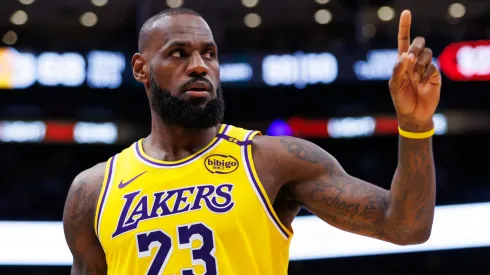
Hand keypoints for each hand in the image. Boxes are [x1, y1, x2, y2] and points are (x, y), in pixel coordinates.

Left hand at [389, 10, 441, 131]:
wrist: (414, 114)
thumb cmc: (401, 100)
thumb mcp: (395, 85)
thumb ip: (398, 69)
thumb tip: (406, 54)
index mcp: (401, 62)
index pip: (404, 40)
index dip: (405, 26)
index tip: (406, 12)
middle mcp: (414, 62)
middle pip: (418, 43)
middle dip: (415, 47)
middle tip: (410, 58)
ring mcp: (425, 67)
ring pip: (427, 53)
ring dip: (419, 64)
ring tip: (415, 77)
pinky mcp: (435, 74)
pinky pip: (433, 66)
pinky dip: (426, 74)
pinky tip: (423, 84)